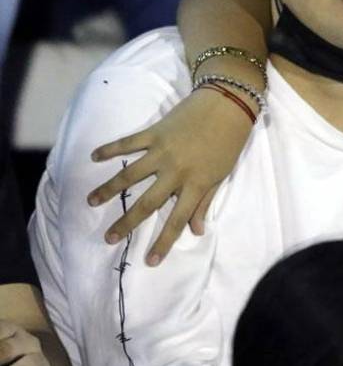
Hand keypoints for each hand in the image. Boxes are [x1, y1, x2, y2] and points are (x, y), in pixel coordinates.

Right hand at [87, 87, 254, 264]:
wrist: (228, 104)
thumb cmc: (228, 142)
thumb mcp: (221, 175)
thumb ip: (205, 202)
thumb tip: (197, 231)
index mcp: (196, 184)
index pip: (177, 220)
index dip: (164, 242)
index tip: (150, 261)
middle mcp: (176, 171)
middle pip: (147, 203)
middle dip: (127, 223)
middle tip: (108, 239)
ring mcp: (162, 151)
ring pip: (129, 175)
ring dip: (108, 189)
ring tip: (91, 202)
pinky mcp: (154, 132)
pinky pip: (128, 143)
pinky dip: (110, 150)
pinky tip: (94, 157)